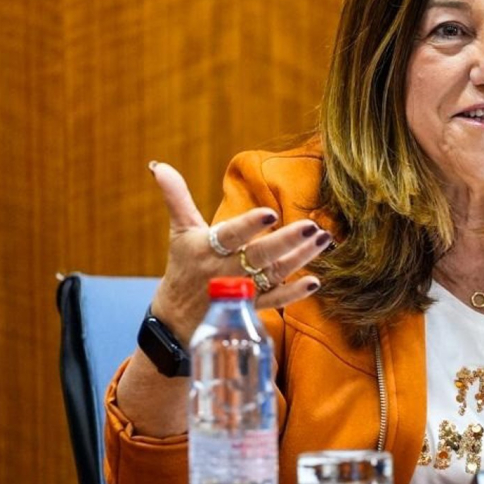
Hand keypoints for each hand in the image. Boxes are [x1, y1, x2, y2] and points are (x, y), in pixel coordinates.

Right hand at [148, 161, 330, 342]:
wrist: (176, 318)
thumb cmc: (184, 265)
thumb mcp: (180, 231)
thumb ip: (177, 198)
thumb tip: (159, 165)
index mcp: (208, 248)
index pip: (231, 235)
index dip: (249, 225)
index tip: (271, 212)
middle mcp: (227, 271)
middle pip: (260, 256)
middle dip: (287, 241)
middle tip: (313, 227)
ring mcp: (242, 292)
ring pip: (274, 274)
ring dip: (301, 258)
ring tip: (324, 239)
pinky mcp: (251, 308)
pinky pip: (275, 301)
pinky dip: (294, 293)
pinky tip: (314, 282)